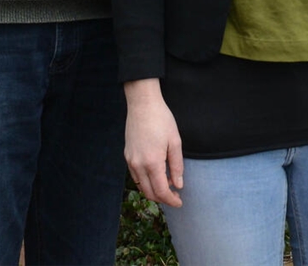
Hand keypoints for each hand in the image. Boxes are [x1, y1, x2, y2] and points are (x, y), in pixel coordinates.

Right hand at [123, 79, 183, 206]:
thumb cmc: (161, 120)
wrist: (142, 104)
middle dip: (163, 198)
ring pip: (141, 185)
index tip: (180, 202)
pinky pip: (135, 176)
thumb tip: (178, 185)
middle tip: (175, 196)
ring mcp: (130, 160)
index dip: (171, 200)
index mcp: (152, 162)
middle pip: (149, 192)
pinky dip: (145, 181)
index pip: (161, 191)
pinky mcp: (127, 155)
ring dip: (153, 190)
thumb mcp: (175, 142)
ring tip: (167, 185)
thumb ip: (176, 166)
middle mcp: (138, 164)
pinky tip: (156, 175)